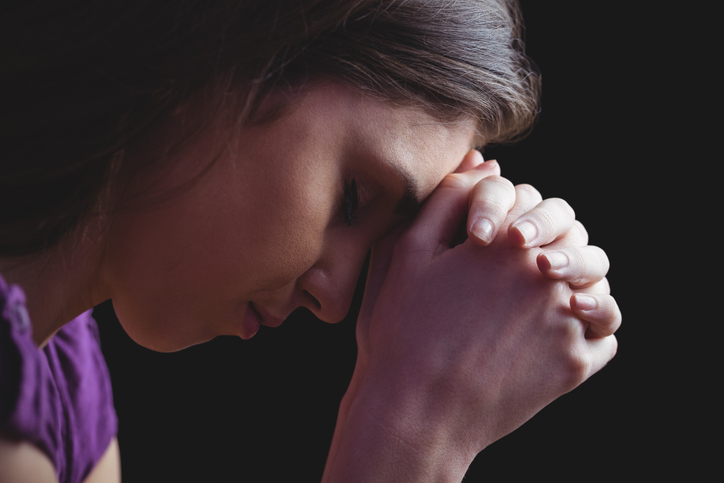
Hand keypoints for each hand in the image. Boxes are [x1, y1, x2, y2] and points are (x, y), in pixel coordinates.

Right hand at [323, 153, 618, 481]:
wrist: (416, 409)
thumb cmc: (403, 330)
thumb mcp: (408, 253)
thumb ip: (447, 199)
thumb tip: (485, 163)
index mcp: (505, 243)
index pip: (534, 203)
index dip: (515, 215)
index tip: (492, 241)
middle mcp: (546, 276)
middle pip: (572, 237)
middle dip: (550, 243)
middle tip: (523, 265)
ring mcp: (566, 321)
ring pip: (596, 280)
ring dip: (579, 279)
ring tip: (546, 294)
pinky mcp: (575, 364)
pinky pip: (605, 332)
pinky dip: (591, 324)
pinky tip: (561, 327)